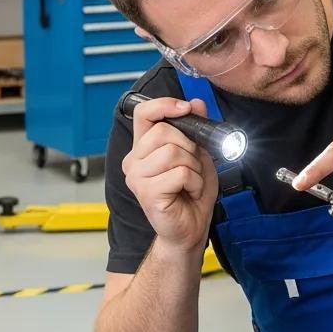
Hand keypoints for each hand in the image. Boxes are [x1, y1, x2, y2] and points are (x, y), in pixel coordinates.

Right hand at [123, 96, 218, 253]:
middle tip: (193, 167)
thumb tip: (196, 102)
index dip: (164, 105)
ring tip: (190, 182)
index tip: (185, 108)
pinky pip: (180, 173)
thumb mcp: (198, 155)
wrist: (191, 229)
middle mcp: (134, 161)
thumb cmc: (191, 194)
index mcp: (142, 149)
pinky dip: (194, 182)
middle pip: (164, 132)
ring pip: (173, 152)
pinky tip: (189, 192)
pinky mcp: (147, 193)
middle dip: (189, 147)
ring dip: (193, 167)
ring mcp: (137, 177)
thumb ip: (195, 129)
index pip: (143, 113)